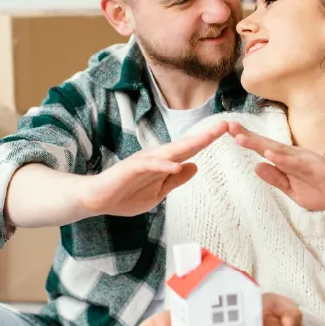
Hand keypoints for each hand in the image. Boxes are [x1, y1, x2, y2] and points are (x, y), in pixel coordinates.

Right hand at [81, 121, 227, 217]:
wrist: (96, 199)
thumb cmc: (125, 195)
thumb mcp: (157, 193)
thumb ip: (175, 180)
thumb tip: (194, 167)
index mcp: (164, 164)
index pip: (190, 150)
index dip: (208, 141)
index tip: (228, 132)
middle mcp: (156, 157)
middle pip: (185, 145)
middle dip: (205, 135)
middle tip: (226, 126)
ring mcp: (144, 161)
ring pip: (171, 151)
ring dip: (189, 144)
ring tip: (208, 138)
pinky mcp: (130, 168)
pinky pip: (150, 165)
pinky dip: (164, 165)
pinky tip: (177, 165)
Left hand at [228, 121, 324, 210]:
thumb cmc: (324, 189)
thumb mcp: (294, 189)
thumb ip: (277, 179)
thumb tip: (257, 166)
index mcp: (287, 161)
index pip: (263, 148)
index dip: (246, 140)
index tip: (227, 130)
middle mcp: (294, 156)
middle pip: (267, 144)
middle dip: (247, 136)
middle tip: (227, 126)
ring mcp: (305, 161)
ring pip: (279, 151)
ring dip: (260, 144)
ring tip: (241, 137)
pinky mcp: (317, 169)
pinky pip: (297, 164)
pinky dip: (282, 159)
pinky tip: (269, 154)